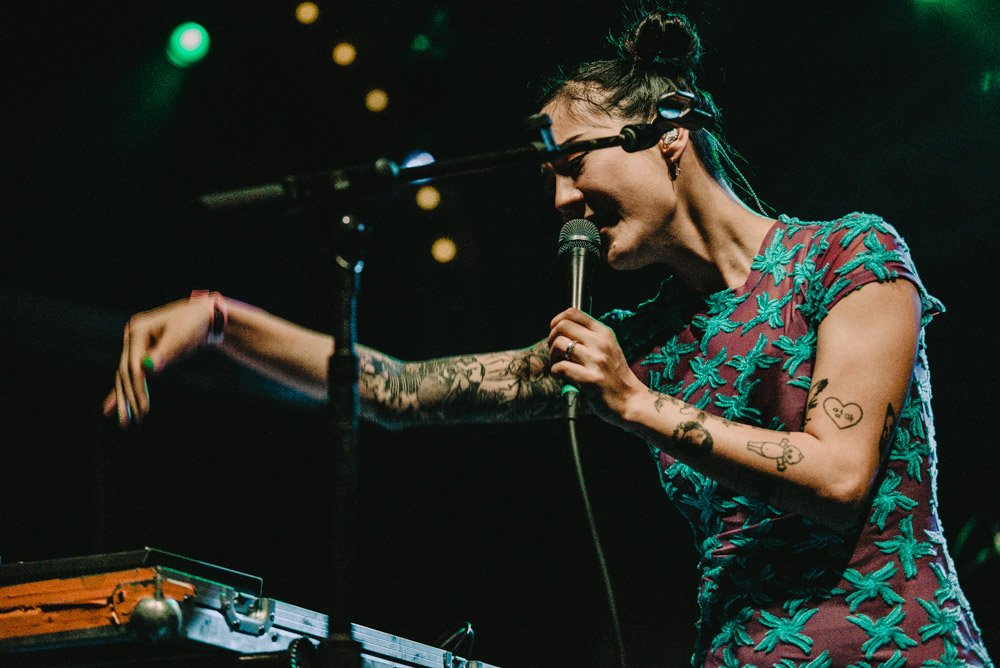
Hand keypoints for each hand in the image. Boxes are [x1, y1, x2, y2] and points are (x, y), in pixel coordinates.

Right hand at [102, 298, 215, 426]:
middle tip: (131, 422)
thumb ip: (165, 353)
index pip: (133, 366)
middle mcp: (132, 336)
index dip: (138, 389)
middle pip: (125, 372)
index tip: (143, 409)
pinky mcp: (142, 352)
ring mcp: (135, 344)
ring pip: (126, 375)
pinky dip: (124, 390)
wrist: (203, 316)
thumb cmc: (194, 324)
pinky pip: (131, 374)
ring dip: (126, 398)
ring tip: (125, 422)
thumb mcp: (182, 337)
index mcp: (138, 330)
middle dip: (129, 398)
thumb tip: (147, 369)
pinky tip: (111, 407)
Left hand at [546, 308, 645, 427]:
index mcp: (604, 333)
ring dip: (552, 357)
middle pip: (561, 326)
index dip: (557, 320)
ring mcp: (596, 361)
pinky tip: (562, 377)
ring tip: (559, 365)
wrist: (630, 400)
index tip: (555, 332)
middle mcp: (601, 343)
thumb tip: (561, 329)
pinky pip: (560, 367)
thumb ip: (590, 337)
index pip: (573, 313)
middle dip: (551, 338)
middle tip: (555, 352)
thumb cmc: (615, 376)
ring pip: (558, 345)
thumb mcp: (609, 348)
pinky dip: (555, 372)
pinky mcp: (590, 379)